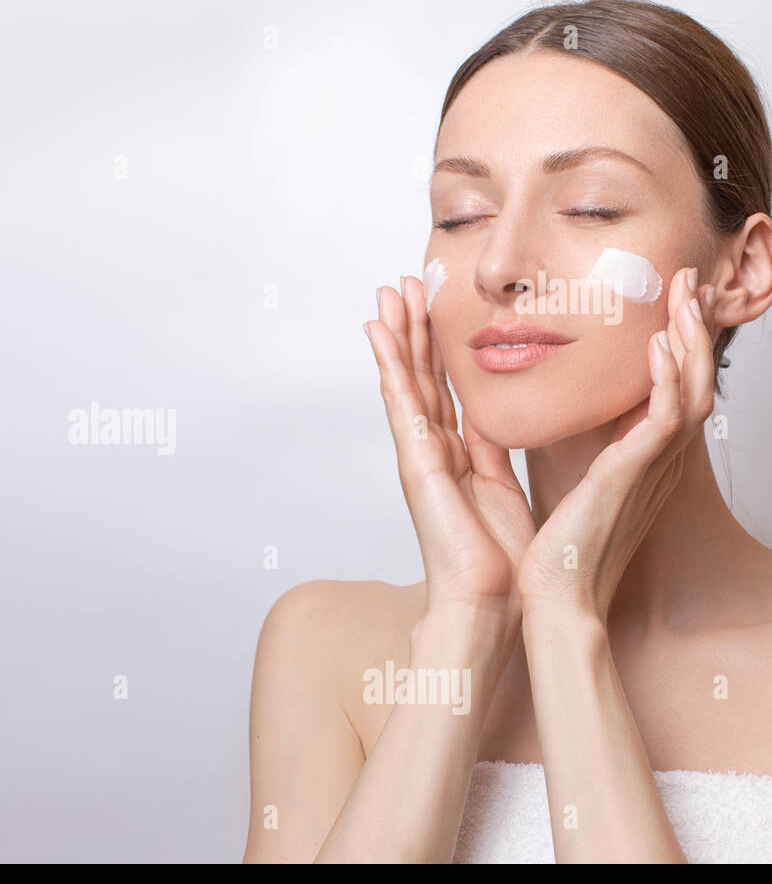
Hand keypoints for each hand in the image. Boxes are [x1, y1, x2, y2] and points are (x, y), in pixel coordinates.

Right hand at [366, 277, 534, 623]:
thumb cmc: (501, 561)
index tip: (432, 308)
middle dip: (411, 329)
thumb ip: (495, 452)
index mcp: (455, 457)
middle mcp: (431, 450)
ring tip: (387, 290)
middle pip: (419, 377)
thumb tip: (497, 421)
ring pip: (405, 380)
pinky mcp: (414, 460)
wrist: (489, 601)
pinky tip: (378, 330)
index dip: (437, 348)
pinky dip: (388, 362)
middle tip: (402, 283)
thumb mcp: (505, 489)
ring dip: (396, 333)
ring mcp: (418, 454)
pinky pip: (400, 400)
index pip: (443, 390)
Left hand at [516, 267, 712, 622]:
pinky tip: (659, 344)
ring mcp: (650, 468)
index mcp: (641, 459)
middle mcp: (656, 461)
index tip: (668, 304)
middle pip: (692, 381)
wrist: (556, 597)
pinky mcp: (633, 476)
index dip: (675, 345)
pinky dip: (667, 379)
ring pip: (690, 390)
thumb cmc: (560, 549)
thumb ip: (581, 446)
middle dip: (693, 329)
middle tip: (691, 283)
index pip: (670, 388)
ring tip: (686, 296)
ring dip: (689, 340)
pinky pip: (666, 419)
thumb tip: (564, 411)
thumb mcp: (574, 481)